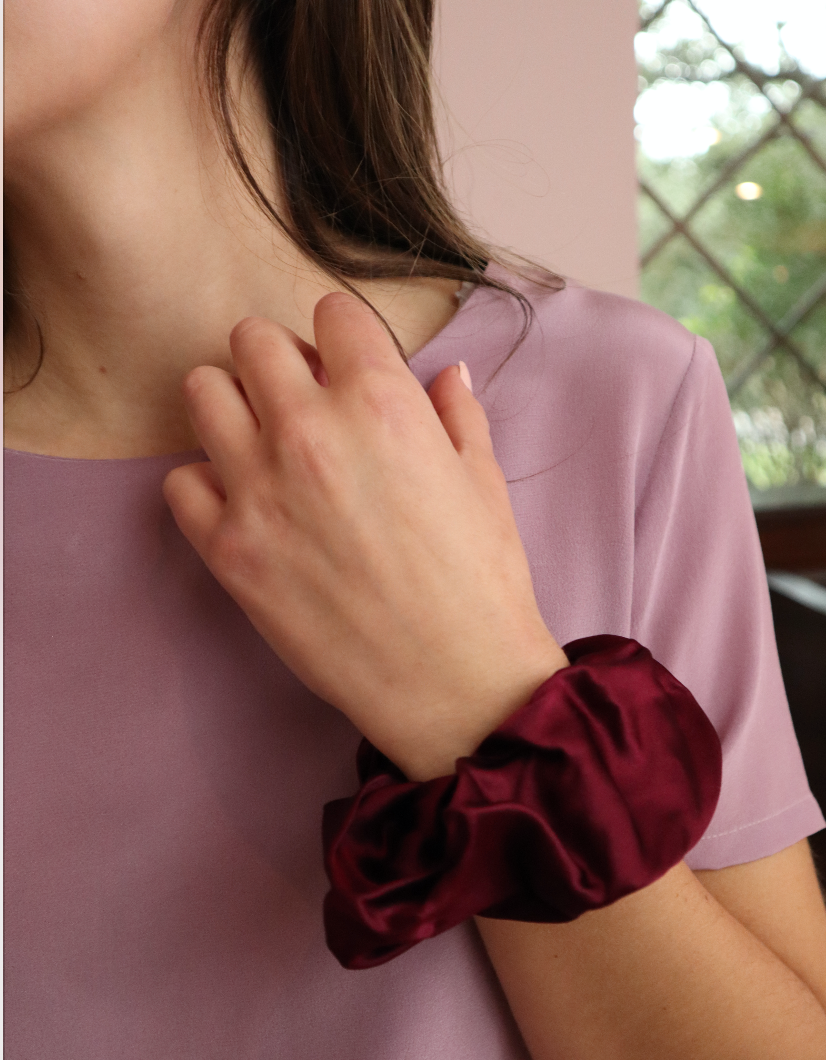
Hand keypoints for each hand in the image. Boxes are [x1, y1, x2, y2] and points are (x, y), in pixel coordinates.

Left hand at [162, 293, 566, 779]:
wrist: (452, 681)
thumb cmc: (479, 583)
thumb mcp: (483, 483)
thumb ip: (456, 414)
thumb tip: (446, 375)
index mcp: (381, 402)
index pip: (332, 311)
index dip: (344, 336)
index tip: (348, 364)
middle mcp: (309, 430)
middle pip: (253, 338)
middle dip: (280, 359)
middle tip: (302, 400)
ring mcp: (259, 488)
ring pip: (204, 391)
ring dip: (232, 404)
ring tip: (263, 442)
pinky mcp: (229, 548)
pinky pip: (181, 480)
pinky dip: (206, 484)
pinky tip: (244, 505)